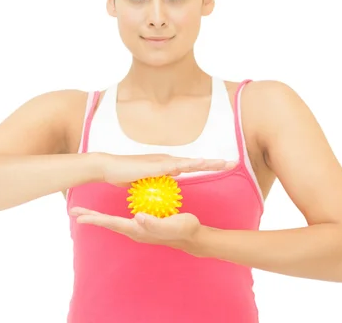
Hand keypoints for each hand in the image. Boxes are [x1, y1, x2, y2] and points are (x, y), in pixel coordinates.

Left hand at [69, 207, 203, 251]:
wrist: (193, 236)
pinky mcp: (143, 225)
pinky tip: (108, 212)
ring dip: (98, 217)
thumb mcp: (171, 224)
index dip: (95, 219)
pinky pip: (122, 220)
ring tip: (85, 212)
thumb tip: (137, 218)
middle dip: (91, 217)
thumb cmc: (184, 229)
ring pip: (113, 222)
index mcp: (138, 230)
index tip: (78, 217)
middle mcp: (135, 230)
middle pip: (108, 223)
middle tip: (73, 211)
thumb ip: (154, 224)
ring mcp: (138, 228)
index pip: (112, 223)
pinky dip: (111, 216)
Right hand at [94, 152, 235, 186]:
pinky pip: (177, 165)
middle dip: (214, 163)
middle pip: (196, 162)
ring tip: (224, 164)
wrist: (108, 167)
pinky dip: (190, 164)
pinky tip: (200, 165)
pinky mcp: (157, 164)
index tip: (222, 167)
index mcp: (166, 165)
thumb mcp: (145, 181)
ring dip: (208, 163)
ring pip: (191, 162)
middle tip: (233, 163)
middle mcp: (168, 160)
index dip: (207, 166)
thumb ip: (158, 180)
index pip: (191, 166)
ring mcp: (163, 161)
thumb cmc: (124, 175)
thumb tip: (169, 180)